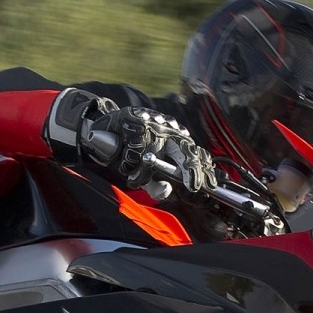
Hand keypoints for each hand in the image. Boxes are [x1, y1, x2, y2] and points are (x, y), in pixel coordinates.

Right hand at [72, 103, 217, 195]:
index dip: (202, 170)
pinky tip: (124, 161)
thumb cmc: (130, 153)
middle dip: (191, 168)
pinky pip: (133, 152)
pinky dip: (127, 163)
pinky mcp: (134, 122)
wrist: (104, 131)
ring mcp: (152, 124)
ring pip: (152, 155)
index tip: (208, 186)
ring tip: (134, 177)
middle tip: (193, 185)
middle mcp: (168, 129)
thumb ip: (156, 187)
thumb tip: (166, 191)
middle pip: (185, 149)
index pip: (194, 154)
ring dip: (142, 173)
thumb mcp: (144, 175)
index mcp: (176, 140)